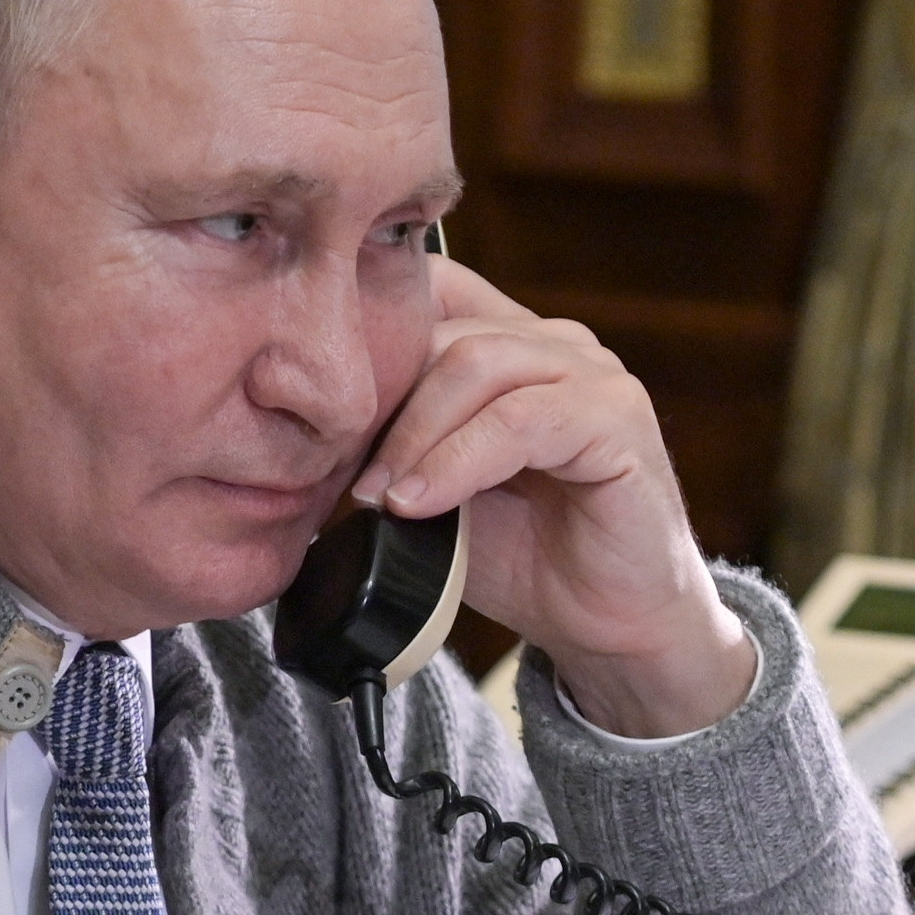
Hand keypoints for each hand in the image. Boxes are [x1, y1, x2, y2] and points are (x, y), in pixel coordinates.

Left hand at [355, 258, 753, 737]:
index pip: (429, 290)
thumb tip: (298, 439)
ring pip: (475, 364)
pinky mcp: (617, 418)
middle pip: (440, 329)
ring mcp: (592, 374)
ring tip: (380, 497)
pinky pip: (519, 421)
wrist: (610, 625)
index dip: (365, 334)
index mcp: (511, 344)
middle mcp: (554, 344)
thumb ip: (391, 446)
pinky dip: (458, 462)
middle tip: (335, 474)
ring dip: (412, 435)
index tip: (315, 414)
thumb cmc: (527, 556)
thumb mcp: (435, 491)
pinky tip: (423, 503)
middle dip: (376, 401)